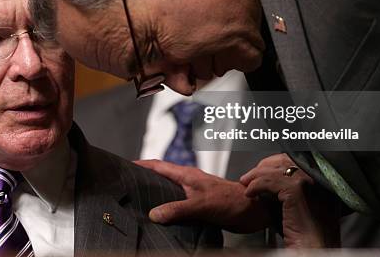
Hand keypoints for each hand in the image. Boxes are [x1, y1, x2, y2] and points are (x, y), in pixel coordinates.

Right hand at [135, 159, 268, 232]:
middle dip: (145, 178)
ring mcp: (194, 192)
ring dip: (157, 193)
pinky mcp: (200, 203)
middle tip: (129, 185)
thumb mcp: (200, 205)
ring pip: (170, 190)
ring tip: (141, 201)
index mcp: (187, 174)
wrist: (253, 210)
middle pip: (162, 176)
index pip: (159, 165)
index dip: (142, 164)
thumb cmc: (232, 201)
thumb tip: (154, 214)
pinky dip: (168, 206)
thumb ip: (177, 209)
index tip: (126, 165)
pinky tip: (164, 216)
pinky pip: (178, 203)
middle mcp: (189, 181)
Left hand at [240, 154, 339, 247]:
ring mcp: (312, 184)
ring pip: (278, 168)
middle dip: (265, 167)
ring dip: (257, 175)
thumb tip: (269, 178)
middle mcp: (322, 180)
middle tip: (249, 177)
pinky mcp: (298, 191)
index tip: (262, 171)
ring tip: (246, 184)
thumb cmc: (305, 237)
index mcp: (326, 182)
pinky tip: (250, 193)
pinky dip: (256, 185)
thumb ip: (289, 189)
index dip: (276, 164)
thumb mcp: (300, 206)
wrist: (313, 252)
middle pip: (288, 160)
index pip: (298, 161)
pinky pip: (271, 180)